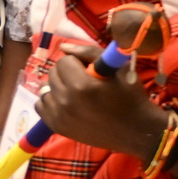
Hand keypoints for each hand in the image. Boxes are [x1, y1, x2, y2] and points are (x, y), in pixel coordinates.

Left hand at [38, 43, 164, 162]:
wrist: (136, 131)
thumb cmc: (130, 97)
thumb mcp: (117, 69)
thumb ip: (89, 53)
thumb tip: (63, 47)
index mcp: (82, 85)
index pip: (64, 61)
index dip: (77, 62)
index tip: (89, 69)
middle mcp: (66, 101)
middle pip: (53, 74)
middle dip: (67, 73)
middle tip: (83, 80)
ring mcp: (59, 116)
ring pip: (45, 89)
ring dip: (58, 87)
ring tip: (75, 93)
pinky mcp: (57, 126)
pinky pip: (41, 105)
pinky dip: (51, 101)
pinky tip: (66, 103)